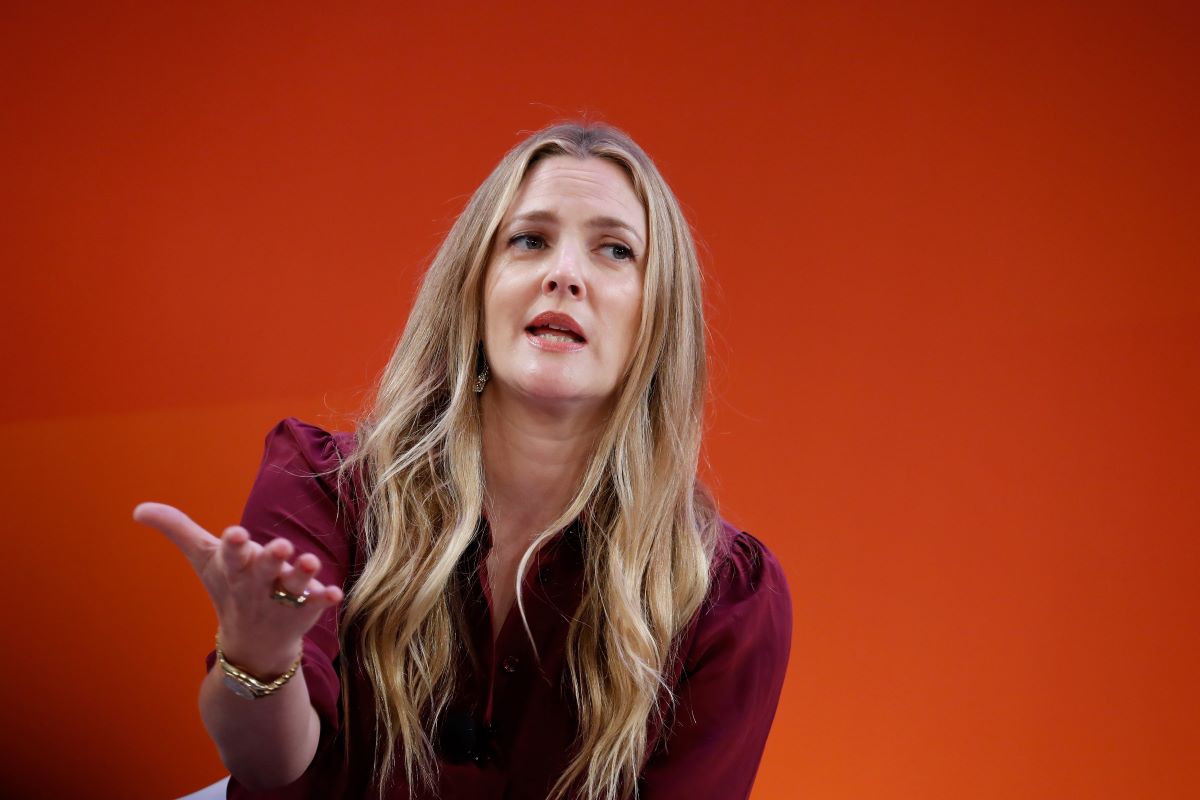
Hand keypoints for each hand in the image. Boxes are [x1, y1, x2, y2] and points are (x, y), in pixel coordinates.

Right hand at [133, 501, 342, 675]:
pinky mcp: (305, 609)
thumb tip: (138, 509)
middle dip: (270, 558)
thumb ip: (177, 530)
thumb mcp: (204, 558)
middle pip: (264, 568)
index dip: (233, 546)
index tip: (236, 534)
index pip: (230, 555)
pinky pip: (316, 603)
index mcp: (233, 568)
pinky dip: (324, 598)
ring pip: (293, 585)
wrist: (252, 645)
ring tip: (310, 562)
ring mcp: (282, 598)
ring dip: (302, 574)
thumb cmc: (228, 587)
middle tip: (280, 546)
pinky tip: (334, 592)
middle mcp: (258, 583)